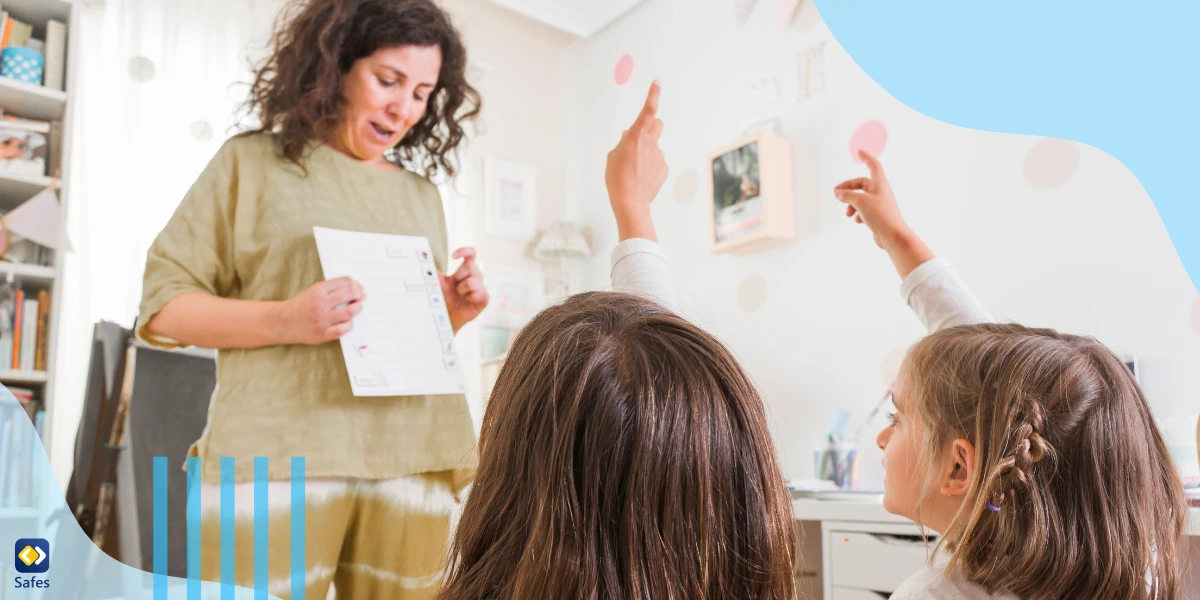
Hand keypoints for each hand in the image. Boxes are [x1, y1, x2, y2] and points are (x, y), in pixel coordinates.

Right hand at [277, 277, 364, 343]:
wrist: (284, 322)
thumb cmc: (302, 306)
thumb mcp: (314, 291)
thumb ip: (332, 289)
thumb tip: (355, 288)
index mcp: (317, 290)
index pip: (344, 282)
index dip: (355, 284)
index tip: (359, 288)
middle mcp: (320, 304)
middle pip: (349, 294)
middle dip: (359, 294)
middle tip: (361, 297)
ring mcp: (322, 320)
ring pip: (350, 311)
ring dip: (358, 308)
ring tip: (357, 307)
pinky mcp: (323, 334)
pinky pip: (344, 328)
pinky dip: (350, 324)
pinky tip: (348, 321)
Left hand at [440, 247, 488, 332]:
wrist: (448, 315)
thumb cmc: (446, 297)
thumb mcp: (438, 283)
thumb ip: (434, 273)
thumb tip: (424, 262)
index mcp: (465, 269)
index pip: (471, 254)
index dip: (464, 251)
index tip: (452, 256)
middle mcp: (475, 276)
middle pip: (471, 267)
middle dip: (459, 276)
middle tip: (455, 286)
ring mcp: (481, 287)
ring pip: (473, 282)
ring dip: (462, 289)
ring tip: (460, 295)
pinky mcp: (484, 299)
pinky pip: (481, 294)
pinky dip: (471, 297)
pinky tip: (468, 300)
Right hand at [606, 80, 667, 241]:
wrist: (630, 202)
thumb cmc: (617, 178)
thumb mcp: (613, 156)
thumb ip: (623, 143)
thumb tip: (629, 136)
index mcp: (635, 137)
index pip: (647, 110)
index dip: (653, 95)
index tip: (657, 83)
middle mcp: (651, 143)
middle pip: (657, 124)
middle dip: (651, 126)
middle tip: (640, 138)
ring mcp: (660, 155)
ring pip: (655, 146)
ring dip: (648, 150)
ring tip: (636, 168)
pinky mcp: (664, 168)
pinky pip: (658, 161)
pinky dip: (651, 165)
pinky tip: (642, 177)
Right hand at [835, 150, 933, 278]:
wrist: (893, 235)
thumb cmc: (880, 215)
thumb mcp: (860, 202)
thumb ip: (847, 195)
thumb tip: (838, 193)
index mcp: (879, 183)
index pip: (873, 165)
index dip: (866, 157)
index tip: (860, 151)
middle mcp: (881, 192)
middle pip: (862, 184)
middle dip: (848, 189)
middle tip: (836, 194)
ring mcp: (880, 204)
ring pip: (862, 199)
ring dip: (852, 204)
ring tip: (847, 213)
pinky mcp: (879, 215)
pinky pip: (865, 210)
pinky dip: (858, 214)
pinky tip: (856, 220)